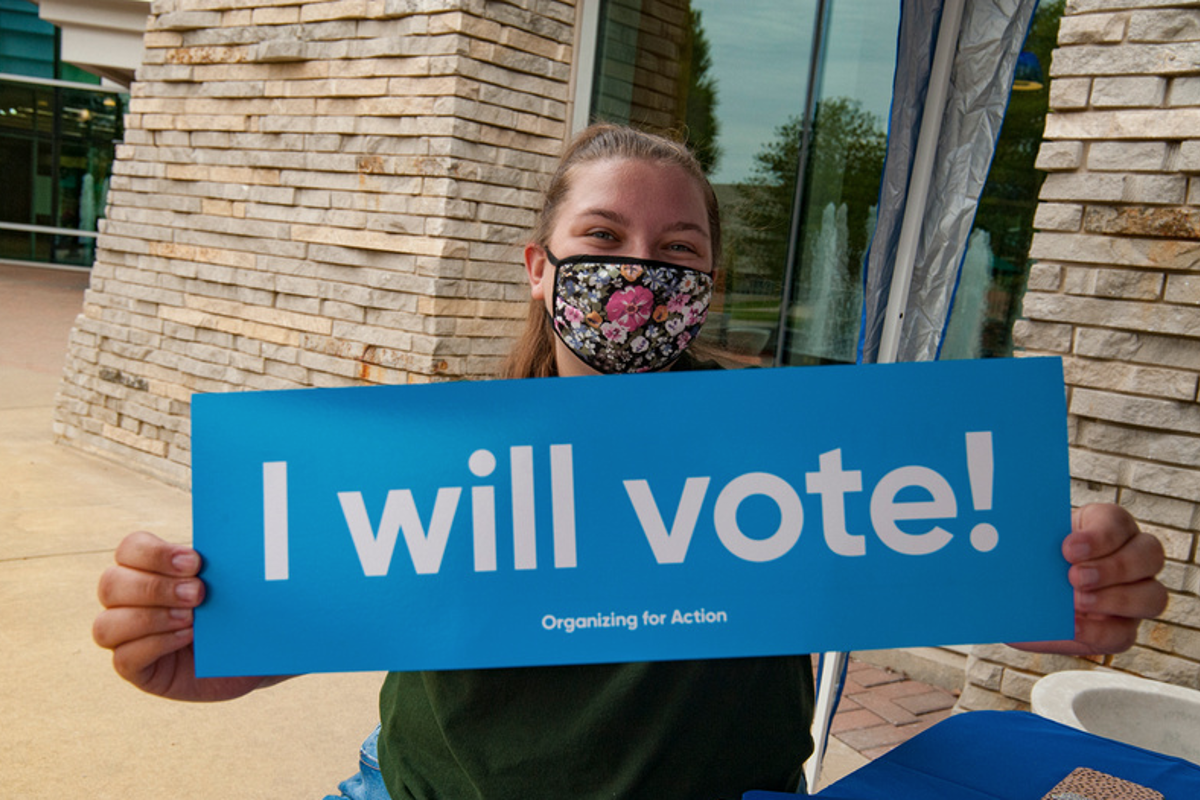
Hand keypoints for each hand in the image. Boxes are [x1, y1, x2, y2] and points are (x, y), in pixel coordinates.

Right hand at [93, 531, 282, 701]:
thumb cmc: (231, 610)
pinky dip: (156, 644)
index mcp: (145, 569)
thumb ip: (214, 565)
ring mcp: (125, 637)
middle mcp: (125, 601)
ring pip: (107, 624)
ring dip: (152, 618)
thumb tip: (224, 546)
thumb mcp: (226, 583)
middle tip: (198, 593)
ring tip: (192, 618)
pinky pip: (125, 658)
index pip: (128, 549)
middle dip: (156, 587)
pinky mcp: (134, 668)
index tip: (195, 563)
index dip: (155, 554)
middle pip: (111, 584)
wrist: (246, 652)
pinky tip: (185, 637)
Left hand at [1013, 503, 1166, 655]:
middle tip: (1074, 576)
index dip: (1099, 535)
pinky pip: (1125, 633)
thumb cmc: (1024, 565)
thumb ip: (1021, 545)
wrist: (1015, 599)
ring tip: (1076, 601)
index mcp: (1105, 527)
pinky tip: (1072, 626)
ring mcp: (1133, 595)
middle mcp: (1130, 558)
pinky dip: (1099, 631)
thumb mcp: (1020, 550)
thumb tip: (999, 543)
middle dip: (1114, 566)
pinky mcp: (1121, 629)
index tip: (1067, 547)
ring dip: (1116, 599)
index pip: (1119, 523)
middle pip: (1150, 554)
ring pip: (1153, 596)